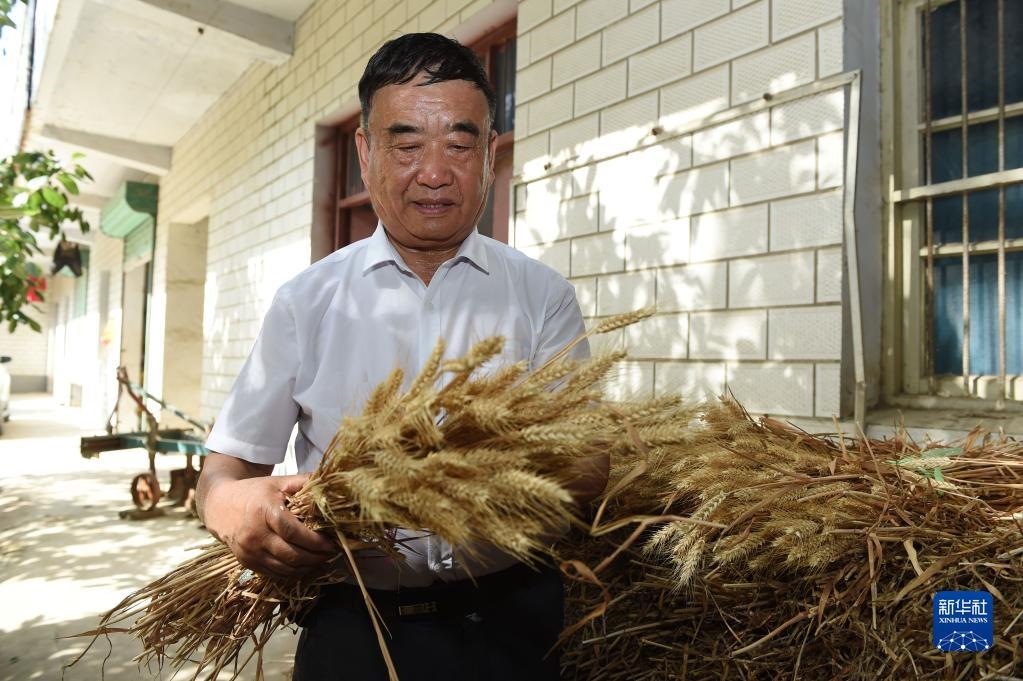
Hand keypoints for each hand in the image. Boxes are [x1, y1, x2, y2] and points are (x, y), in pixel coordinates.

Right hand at [199, 455, 336, 578]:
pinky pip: (274, 574)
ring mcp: (249, 552)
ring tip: (321, 560)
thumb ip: (304, 482)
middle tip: (331, 553)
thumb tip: (331, 482)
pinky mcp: (247, 563)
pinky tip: (305, 566)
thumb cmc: (254, 493)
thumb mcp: (278, 483)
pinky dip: (293, 573)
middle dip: (315, 557)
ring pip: (284, 568)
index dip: (315, 541)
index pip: (293, 533)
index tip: (331, 543)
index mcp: (264, 512)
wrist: (219, 505)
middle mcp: (255, 535)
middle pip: (291, 555)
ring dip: (307, 567)